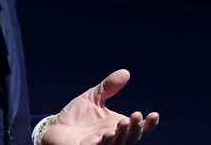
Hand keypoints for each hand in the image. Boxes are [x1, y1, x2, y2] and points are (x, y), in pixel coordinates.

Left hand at [39, 69, 158, 144]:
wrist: (56, 126)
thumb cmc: (78, 115)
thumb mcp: (94, 97)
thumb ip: (109, 87)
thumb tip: (125, 72)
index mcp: (117, 127)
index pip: (137, 129)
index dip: (148, 124)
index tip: (154, 114)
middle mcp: (112, 138)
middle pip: (130, 139)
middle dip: (135, 128)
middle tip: (137, 115)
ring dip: (121, 136)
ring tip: (123, 123)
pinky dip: (103, 143)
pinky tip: (107, 134)